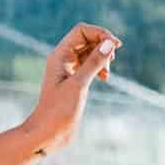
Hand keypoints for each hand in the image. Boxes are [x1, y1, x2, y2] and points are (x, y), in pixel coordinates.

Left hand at [22, 23, 121, 157]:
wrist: (48, 133)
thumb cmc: (58, 110)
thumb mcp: (79, 85)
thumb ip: (94, 63)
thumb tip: (110, 43)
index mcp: (59, 56)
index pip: (81, 31)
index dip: (100, 33)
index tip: (116, 45)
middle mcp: (62, 60)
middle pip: (86, 39)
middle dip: (102, 45)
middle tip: (111, 60)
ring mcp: (68, 70)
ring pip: (89, 52)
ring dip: (102, 57)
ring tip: (107, 73)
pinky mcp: (74, 82)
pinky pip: (89, 65)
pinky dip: (100, 68)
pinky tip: (105, 78)